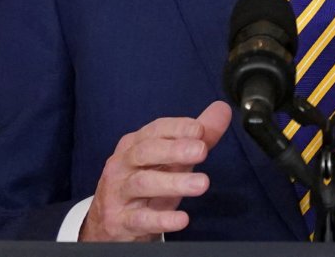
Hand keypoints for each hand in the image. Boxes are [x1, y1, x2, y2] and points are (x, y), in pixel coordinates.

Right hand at [79, 100, 232, 240]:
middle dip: (174, 150)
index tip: (200, 130)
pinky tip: (182, 219)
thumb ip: (196, 138)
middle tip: (202, 151)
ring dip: (173, 183)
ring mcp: (118, 193)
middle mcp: (122, 165)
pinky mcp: (120, 222)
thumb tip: (222, 109)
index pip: (154, 131)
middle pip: (145, 152)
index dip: (177, 128)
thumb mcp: (169, 161)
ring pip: (143, 183)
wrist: (112, 226)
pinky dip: (162, 219)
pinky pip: (140, 219)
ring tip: (202, 184)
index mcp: (133, 145)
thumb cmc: (145, 184)